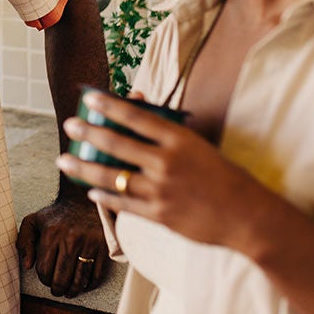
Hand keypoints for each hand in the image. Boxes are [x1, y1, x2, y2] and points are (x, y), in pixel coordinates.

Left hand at [18, 193, 109, 296]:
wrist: (82, 201)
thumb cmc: (56, 215)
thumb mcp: (33, 221)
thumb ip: (24, 241)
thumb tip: (27, 265)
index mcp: (51, 234)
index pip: (44, 269)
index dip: (44, 279)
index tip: (46, 279)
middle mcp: (70, 240)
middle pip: (62, 278)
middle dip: (57, 289)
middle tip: (57, 290)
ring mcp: (88, 244)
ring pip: (79, 279)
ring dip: (73, 291)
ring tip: (69, 291)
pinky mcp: (103, 247)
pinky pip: (96, 274)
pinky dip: (90, 284)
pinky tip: (84, 284)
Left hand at [55, 89, 273, 250]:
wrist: (248, 216)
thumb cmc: (224, 176)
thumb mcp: (200, 145)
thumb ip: (167, 128)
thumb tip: (136, 101)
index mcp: (180, 140)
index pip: (137, 117)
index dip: (109, 106)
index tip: (89, 97)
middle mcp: (167, 163)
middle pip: (117, 145)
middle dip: (88, 133)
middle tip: (69, 124)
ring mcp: (161, 191)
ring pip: (112, 177)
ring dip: (84, 168)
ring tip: (65, 159)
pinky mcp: (159, 215)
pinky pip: (124, 204)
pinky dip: (105, 198)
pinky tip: (91, 192)